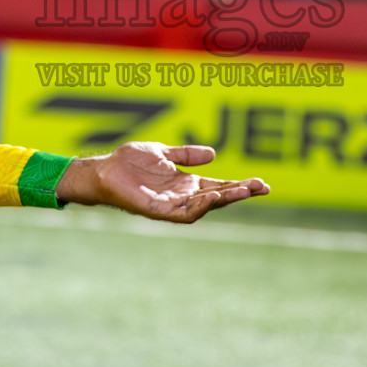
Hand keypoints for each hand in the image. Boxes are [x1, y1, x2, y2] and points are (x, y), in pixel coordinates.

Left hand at [57, 142, 269, 222]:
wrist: (104, 170)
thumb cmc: (129, 161)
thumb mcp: (164, 152)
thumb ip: (186, 154)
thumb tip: (213, 154)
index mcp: (186, 182)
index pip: (219, 185)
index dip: (240, 185)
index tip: (261, 184)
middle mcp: (182, 196)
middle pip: (218, 196)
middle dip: (240, 193)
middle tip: (261, 188)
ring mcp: (172, 205)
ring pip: (204, 207)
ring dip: (224, 199)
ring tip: (242, 191)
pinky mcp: (158, 210)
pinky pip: (183, 213)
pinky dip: (199, 206)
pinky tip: (212, 197)